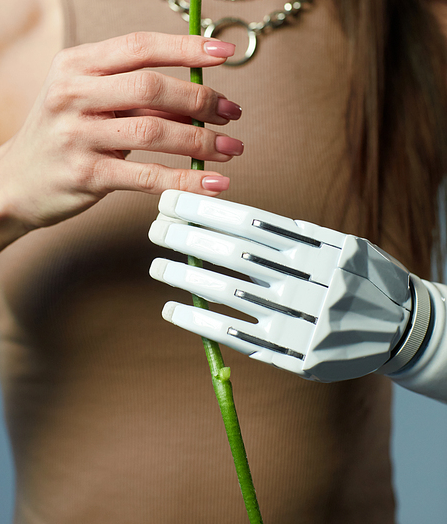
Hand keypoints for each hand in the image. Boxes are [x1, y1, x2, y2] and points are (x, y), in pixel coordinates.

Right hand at [0, 33, 242, 230]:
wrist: (14, 182)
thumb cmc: (64, 134)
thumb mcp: (86, 98)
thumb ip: (133, 91)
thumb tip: (201, 91)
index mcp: (75, 64)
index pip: (139, 46)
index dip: (186, 47)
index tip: (225, 52)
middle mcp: (71, 94)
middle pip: (150, 87)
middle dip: (200, 99)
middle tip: (232, 112)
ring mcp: (76, 135)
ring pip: (153, 131)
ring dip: (201, 140)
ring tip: (231, 148)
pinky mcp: (85, 175)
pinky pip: (146, 175)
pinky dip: (185, 179)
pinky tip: (212, 182)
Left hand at [149, 191, 420, 381]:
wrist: (403, 329)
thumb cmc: (363, 276)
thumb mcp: (339, 245)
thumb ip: (293, 236)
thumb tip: (232, 219)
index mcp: (322, 250)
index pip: (252, 223)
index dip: (207, 211)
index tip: (174, 201)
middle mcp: (313, 284)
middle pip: (237, 255)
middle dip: (191, 238)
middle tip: (156, 229)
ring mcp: (306, 323)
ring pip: (233, 296)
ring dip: (188, 279)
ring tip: (158, 267)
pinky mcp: (299, 358)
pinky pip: (241, 339)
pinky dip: (203, 323)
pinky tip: (174, 310)